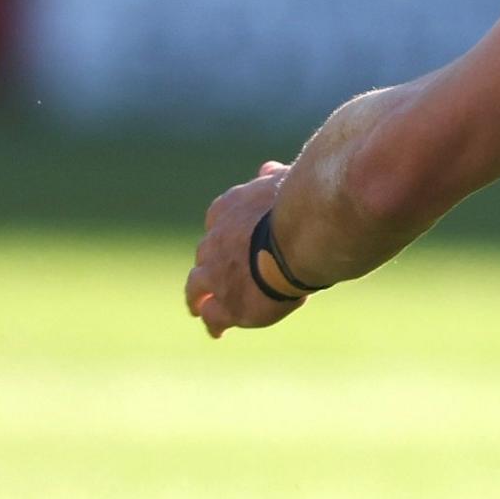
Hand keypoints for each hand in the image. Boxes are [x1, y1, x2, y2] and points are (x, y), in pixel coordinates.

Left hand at [185, 163, 296, 337]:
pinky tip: (217, 331)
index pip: (217, 221)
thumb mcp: (289, 181)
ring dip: (197, 297)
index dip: (225, 233)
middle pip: (205, 255)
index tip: (232, 241)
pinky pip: (214, 318)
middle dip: (210, 264)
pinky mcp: (227, 304)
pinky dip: (215, 323)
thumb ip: (274, 178)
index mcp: (227, 208)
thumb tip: (266, 167)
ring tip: (198, 307)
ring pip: (196, 287)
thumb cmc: (303, 204)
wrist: (302, 235)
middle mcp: (213, 241)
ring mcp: (216, 274)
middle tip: (216, 277)